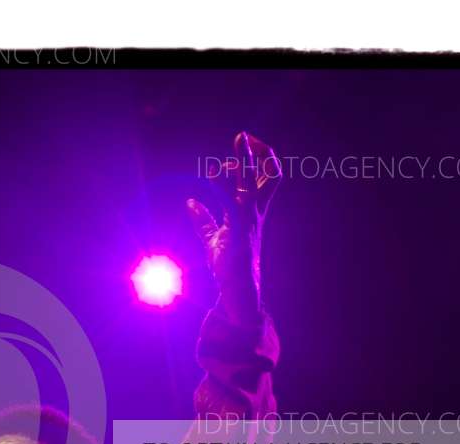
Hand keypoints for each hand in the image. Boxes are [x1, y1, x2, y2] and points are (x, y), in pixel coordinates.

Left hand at [187, 131, 280, 321]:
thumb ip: (203, 219)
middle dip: (260, 152)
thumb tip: (190, 202)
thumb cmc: (229, 267)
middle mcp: (255, 213)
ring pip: (253, 183)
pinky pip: (237, 204)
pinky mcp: (240, 232)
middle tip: (243, 135)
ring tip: (241, 140)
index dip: (254, 159)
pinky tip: (219, 172)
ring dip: (246, 160)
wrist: (237, 292)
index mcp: (251, 212)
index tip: (241, 144)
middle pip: (269, 174)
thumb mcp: (212, 239)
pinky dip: (229, 186)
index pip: (263, 178)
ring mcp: (250, 221)